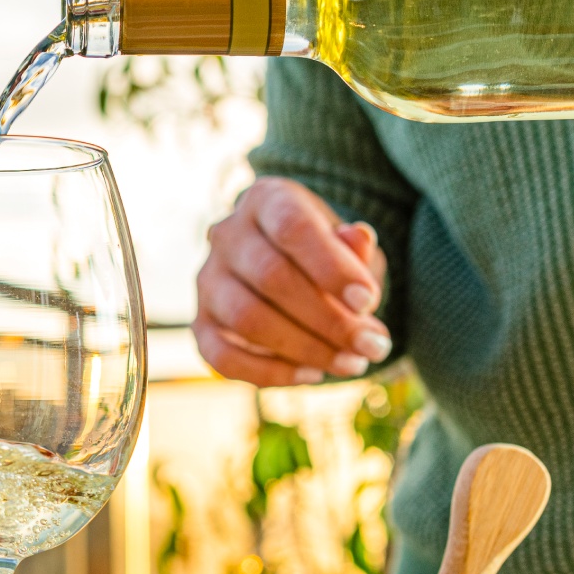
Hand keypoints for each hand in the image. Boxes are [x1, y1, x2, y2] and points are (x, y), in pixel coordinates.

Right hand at [193, 177, 391, 387]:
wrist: (286, 271)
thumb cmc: (323, 256)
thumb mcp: (347, 244)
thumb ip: (355, 247)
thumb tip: (360, 240)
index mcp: (265, 200)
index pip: (291, 227)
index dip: (330, 267)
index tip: (368, 302)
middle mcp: (227, 236)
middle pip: (271, 277)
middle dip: (328, 319)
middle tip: (373, 346)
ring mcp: (207, 281)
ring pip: (247, 319)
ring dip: (305, 349)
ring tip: (351, 363)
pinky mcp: (201, 324)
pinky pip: (222, 356)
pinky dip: (269, 373)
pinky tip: (311, 374)